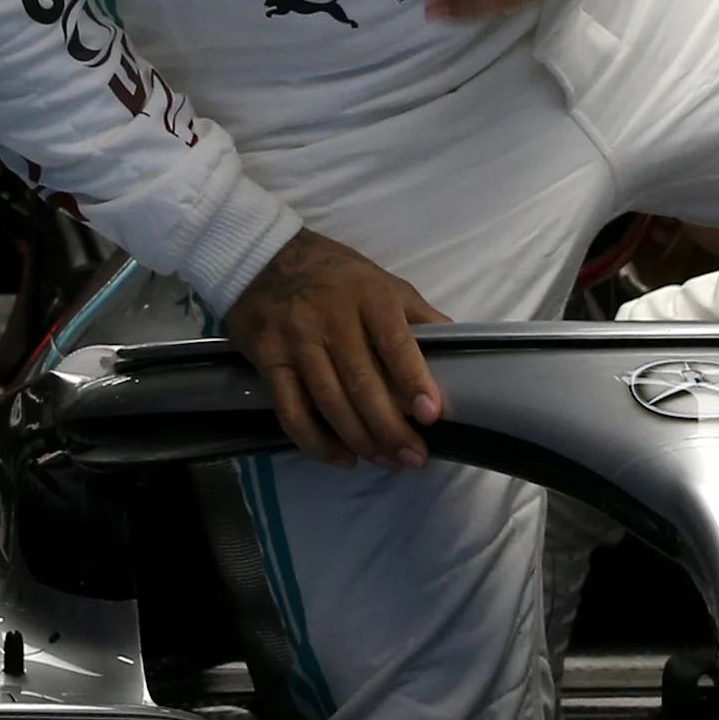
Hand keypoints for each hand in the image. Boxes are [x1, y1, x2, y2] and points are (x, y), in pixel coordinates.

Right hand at [225, 230, 446, 469]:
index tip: (431, 414)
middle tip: (414, 458)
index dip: (413, 379)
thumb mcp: (382, 280)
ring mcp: (296, 343)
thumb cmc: (334, 273)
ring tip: (387, 462)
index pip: (393, 342)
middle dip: (390, 427)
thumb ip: (418, 313)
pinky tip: (341, 457)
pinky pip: (291, 411)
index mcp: (368, 296)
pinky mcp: (268, 362)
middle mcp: (330, 320)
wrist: (261, 257)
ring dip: (360, 440)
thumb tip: (457, 341)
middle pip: (361, 382)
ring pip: (329, 402)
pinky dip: (316, 442)